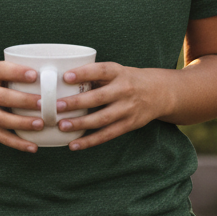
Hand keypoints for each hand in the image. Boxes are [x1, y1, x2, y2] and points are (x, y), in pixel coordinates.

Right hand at [0, 62, 44, 152]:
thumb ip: (10, 72)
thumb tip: (46, 75)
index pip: (0, 70)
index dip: (17, 72)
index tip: (34, 74)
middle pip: (2, 97)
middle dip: (23, 101)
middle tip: (43, 103)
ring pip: (1, 119)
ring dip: (22, 123)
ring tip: (40, 124)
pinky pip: (0, 137)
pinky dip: (17, 143)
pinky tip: (32, 146)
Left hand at [51, 62, 168, 150]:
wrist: (159, 92)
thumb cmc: (127, 79)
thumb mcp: (116, 71)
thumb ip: (95, 76)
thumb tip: (62, 83)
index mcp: (118, 72)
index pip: (101, 70)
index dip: (84, 73)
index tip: (66, 77)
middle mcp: (124, 90)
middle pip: (99, 97)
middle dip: (77, 103)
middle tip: (57, 106)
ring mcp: (127, 109)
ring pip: (102, 119)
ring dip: (81, 124)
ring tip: (62, 125)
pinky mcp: (128, 124)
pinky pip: (107, 135)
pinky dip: (90, 141)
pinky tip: (74, 144)